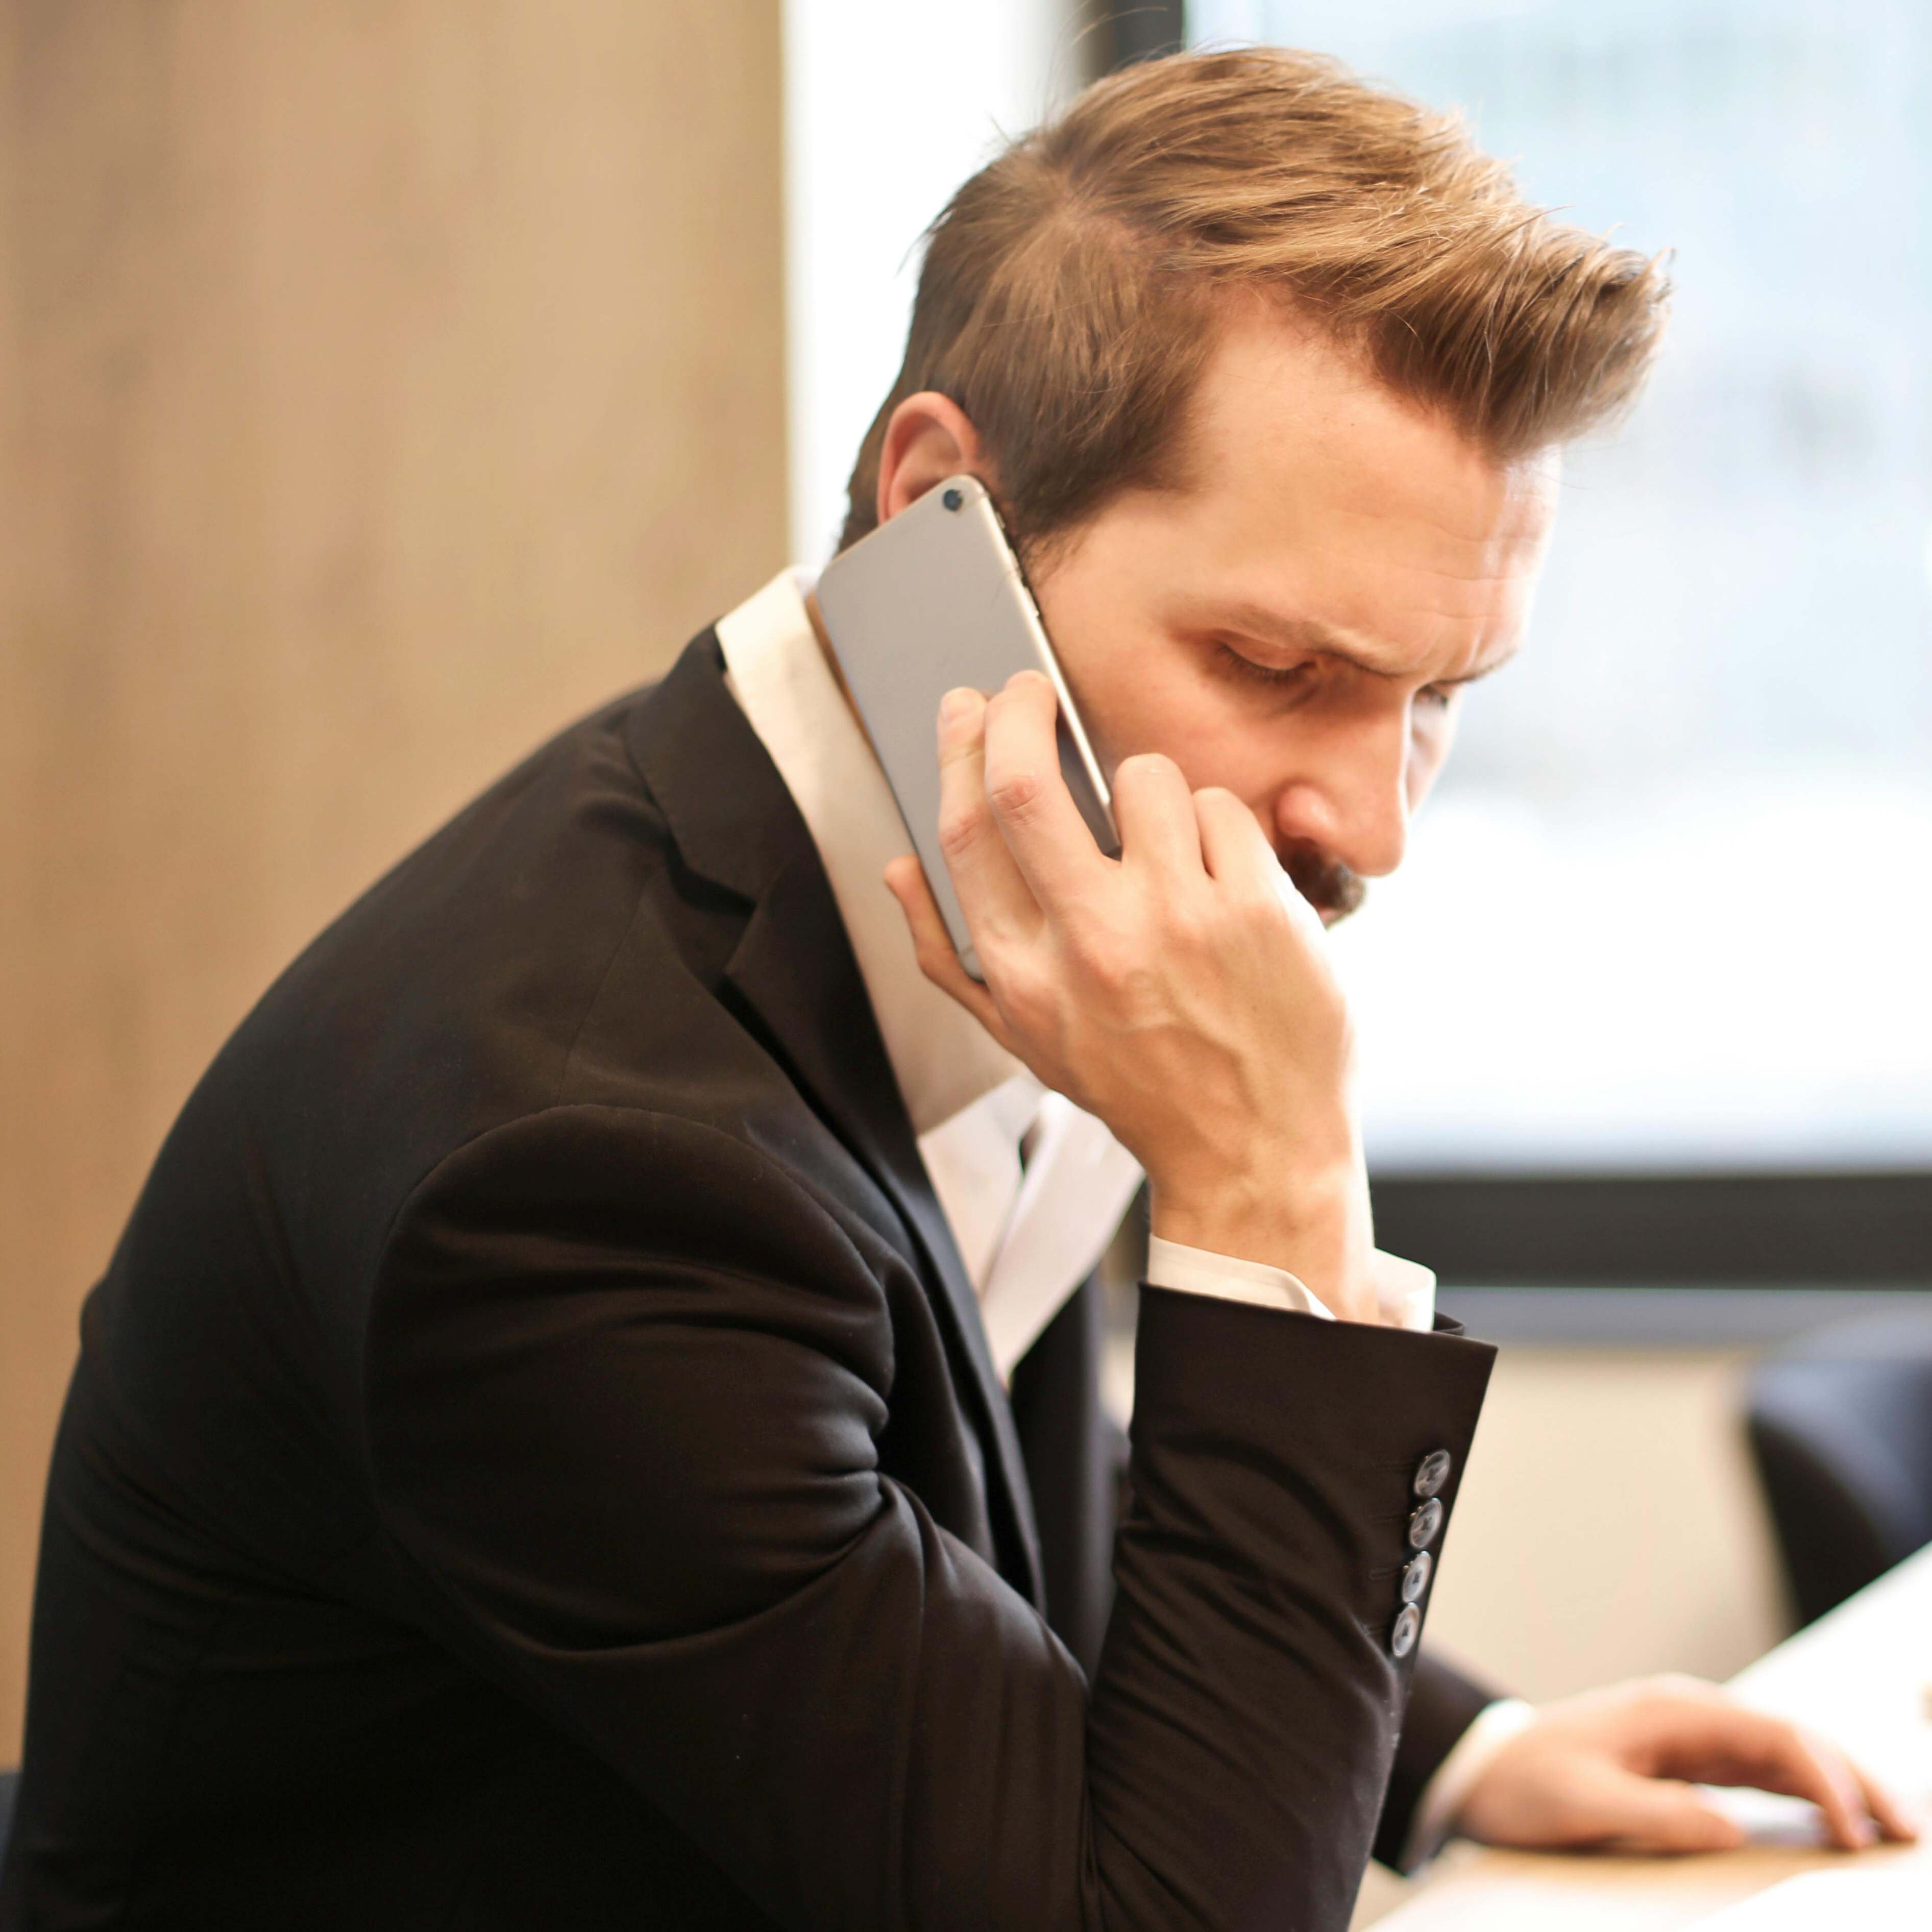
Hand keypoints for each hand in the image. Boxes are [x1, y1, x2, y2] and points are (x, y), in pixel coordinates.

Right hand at [883, 672, 1376, 1316]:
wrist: (1253, 1152)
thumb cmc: (1137, 1087)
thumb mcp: (1024, 1038)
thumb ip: (948, 955)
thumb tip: (898, 868)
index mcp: (1024, 975)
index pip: (967, 833)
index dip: (960, 750)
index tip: (970, 707)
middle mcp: (1090, 944)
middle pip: (1025, 785)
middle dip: (1019, 711)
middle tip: (1030, 687)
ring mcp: (1177, 922)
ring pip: (1144, 778)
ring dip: (1148, 788)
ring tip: (1162, 840)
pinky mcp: (1254, 909)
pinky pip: (1221, 809)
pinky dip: (1217, 827)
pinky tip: (1220, 877)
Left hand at [1454, 1676, 1919, 1854]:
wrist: (1484, 1768)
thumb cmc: (1527, 1783)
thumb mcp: (1584, 1803)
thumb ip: (1657, 1815)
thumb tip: (1731, 1829)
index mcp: (1672, 1713)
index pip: (1773, 1737)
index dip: (1824, 1781)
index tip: (1855, 1833)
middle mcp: (1691, 1715)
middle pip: (1793, 1739)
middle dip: (1855, 1780)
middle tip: (1908, 1830)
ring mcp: (1693, 1737)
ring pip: (1785, 1755)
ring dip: (1840, 1788)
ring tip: (1891, 1831)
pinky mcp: (1688, 1762)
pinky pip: (1761, 1773)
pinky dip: (1806, 1794)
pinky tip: (1837, 1823)